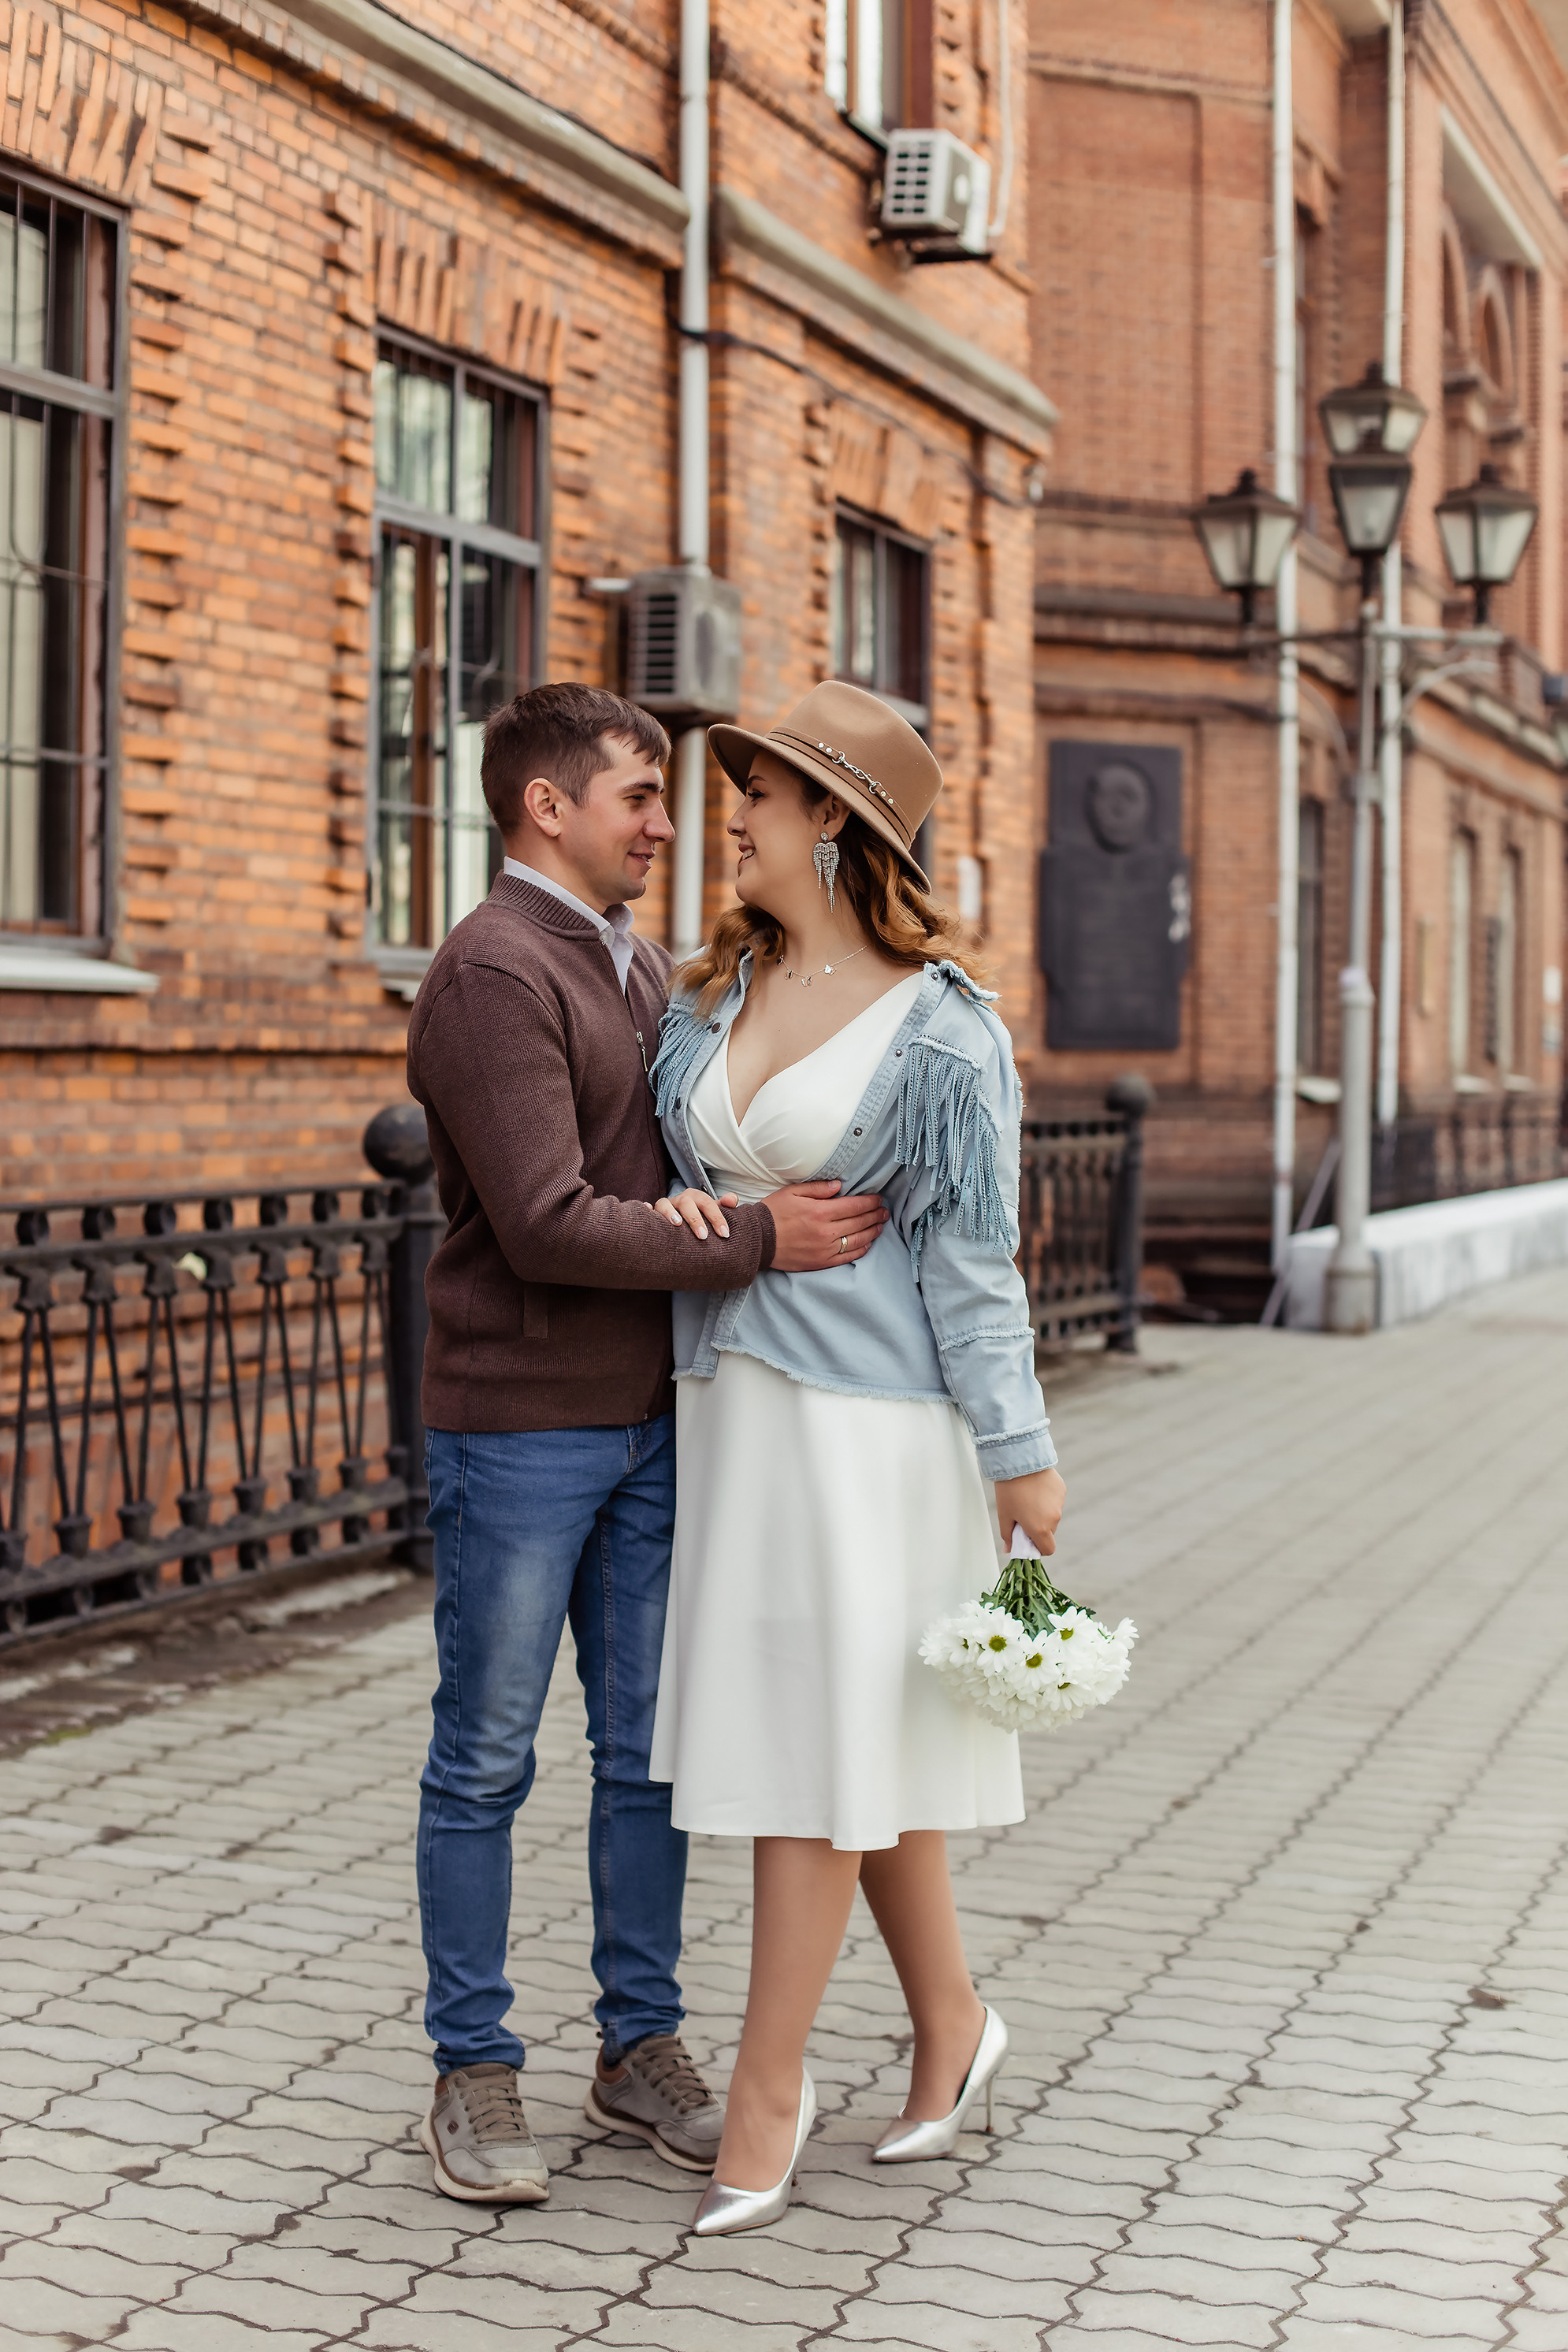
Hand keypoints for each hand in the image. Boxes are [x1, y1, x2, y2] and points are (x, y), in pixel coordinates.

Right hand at [649, 1187, 739, 1239]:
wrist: (681, 1221)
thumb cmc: (699, 1219)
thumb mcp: (712, 1213)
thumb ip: (723, 1207)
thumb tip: (733, 1199)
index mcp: (696, 1197)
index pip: (708, 1204)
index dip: (717, 1217)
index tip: (724, 1234)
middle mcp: (680, 1199)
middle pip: (687, 1203)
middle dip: (695, 1219)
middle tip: (703, 1236)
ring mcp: (665, 1206)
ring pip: (664, 1203)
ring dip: (670, 1212)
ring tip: (677, 1224)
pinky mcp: (652, 1214)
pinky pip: (647, 1210)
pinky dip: (646, 1210)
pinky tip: (647, 1212)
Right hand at [764, 1179, 888, 1272]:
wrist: (756, 1240)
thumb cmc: (773, 1213)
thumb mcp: (792, 1192)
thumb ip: (818, 1188)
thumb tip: (839, 1186)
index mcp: (821, 1211)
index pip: (854, 1206)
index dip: (869, 1202)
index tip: (878, 1199)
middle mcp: (826, 1231)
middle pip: (859, 1222)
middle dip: (875, 1215)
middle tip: (884, 1212)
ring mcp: (825, 1249)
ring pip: (857, 1240)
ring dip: (872, 1232)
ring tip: (880, 1226)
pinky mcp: (821, 1262)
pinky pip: (846, 1257)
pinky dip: (860, 1250)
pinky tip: (867, 1244)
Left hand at [993, 1467, 1065, 1557]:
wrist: (1020, 1461)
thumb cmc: (1009, 1490)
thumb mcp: (1004, 1515)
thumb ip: (1007, 1535)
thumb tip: (1008, 1550)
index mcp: (1039, 1528)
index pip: (1048, 1549)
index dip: (1038, 1548)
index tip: (1027, 1539)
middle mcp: (1054, 1518)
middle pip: (1048, 1532)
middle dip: (1037, 1528)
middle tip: (1022, 1516)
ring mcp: (1060, 1504)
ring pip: (1052, 1516)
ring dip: (1042, 1513)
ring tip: (1026, 1498)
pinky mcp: (1062, 1490)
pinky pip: (1055, 1501)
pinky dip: (1047, 1500)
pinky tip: (1035, 1488)